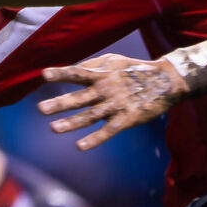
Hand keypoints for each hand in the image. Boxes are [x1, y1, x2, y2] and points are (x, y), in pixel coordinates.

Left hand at [38, 52, 183, 148]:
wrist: (166, 81)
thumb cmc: (133, 69)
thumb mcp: (113, 61)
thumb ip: (91, 65)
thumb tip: (68, 70)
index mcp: (101, 74)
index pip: (77, 73)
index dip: (61, 74)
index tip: (44, 75)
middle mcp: (106, 90)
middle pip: (79, 98)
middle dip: (59, 103)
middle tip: (40, 109)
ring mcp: (116, 105)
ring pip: (90, 116)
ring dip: (71, 123)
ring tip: (53, 128)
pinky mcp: (127, 118)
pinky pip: (108, 130)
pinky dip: (95, 139)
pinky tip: (80, 146)